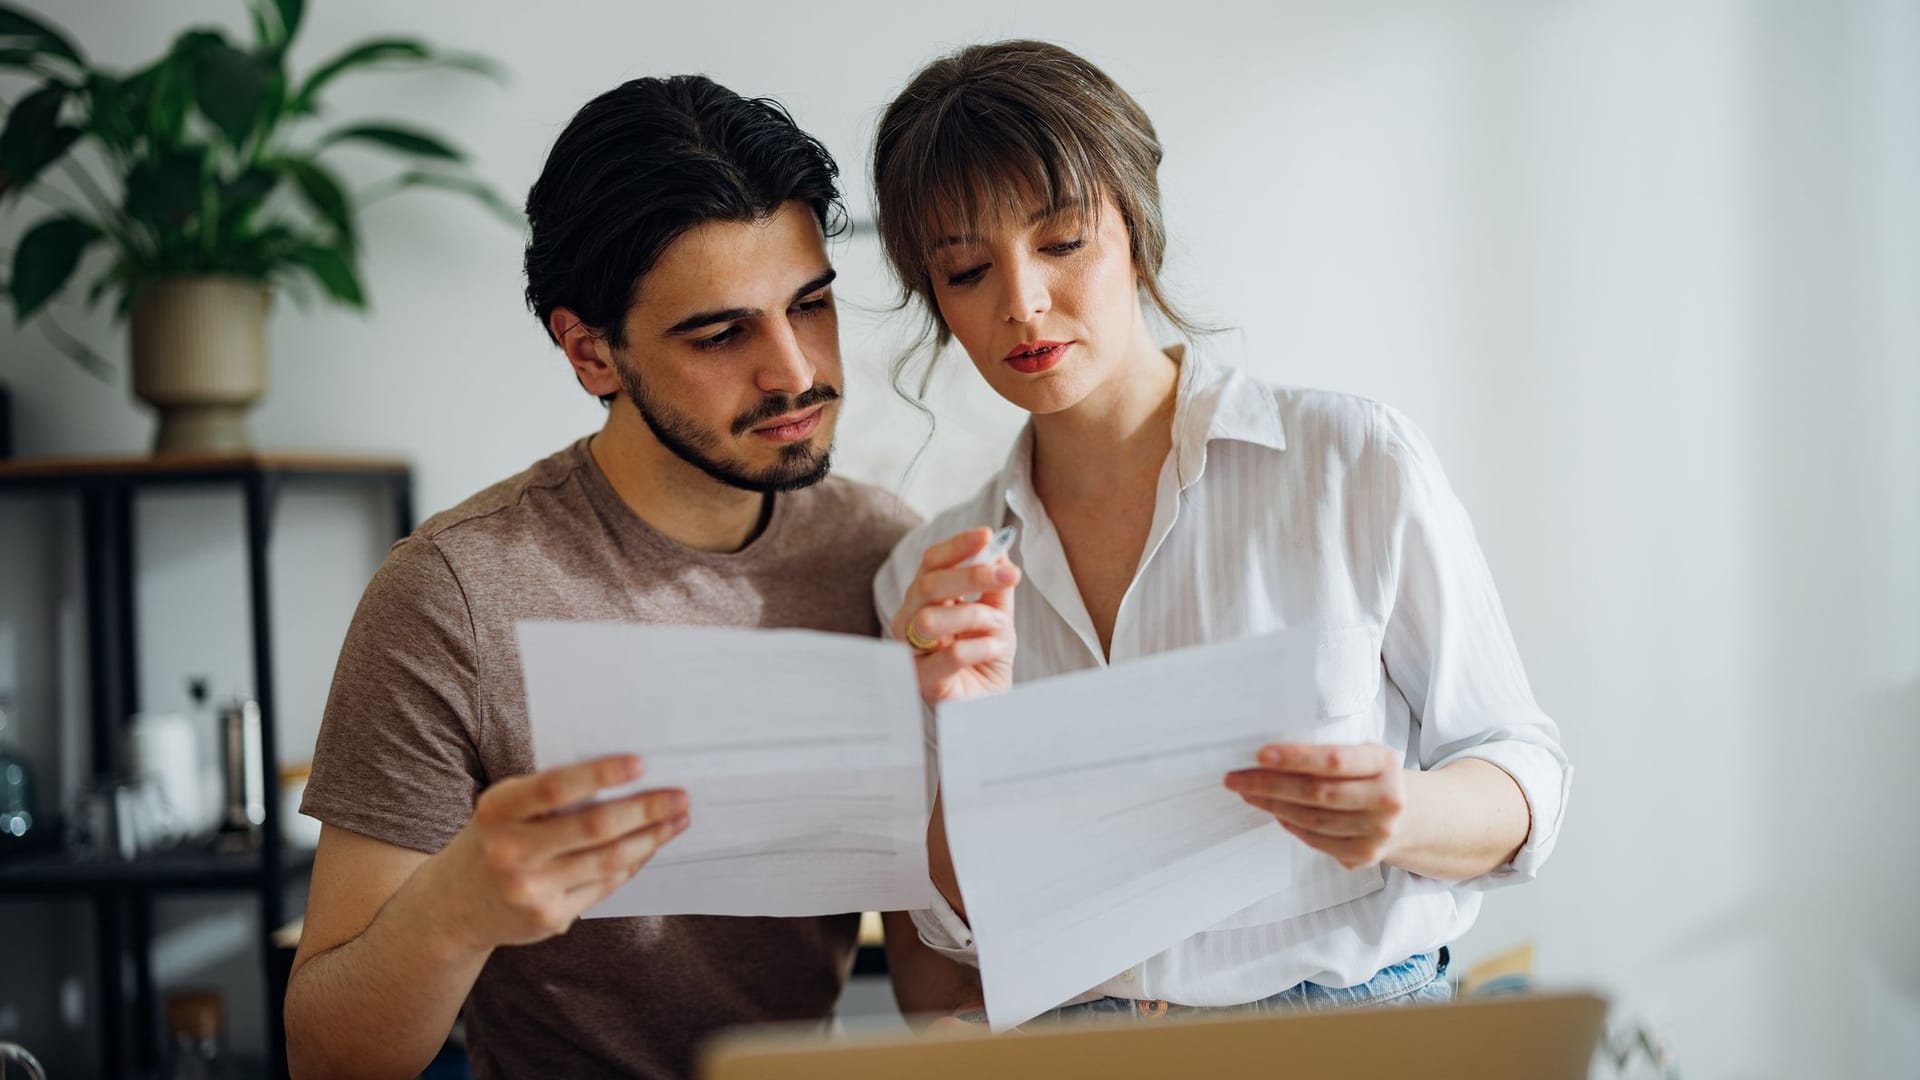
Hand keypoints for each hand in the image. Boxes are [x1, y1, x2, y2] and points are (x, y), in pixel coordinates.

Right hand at [422, 754, 687, 951]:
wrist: (452, 907)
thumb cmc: (492, 840)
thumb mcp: (504, 809)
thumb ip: (550, 795)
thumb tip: (629, 777)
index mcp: (497, 811)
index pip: (556, 787)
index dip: (601, 774)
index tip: (641, 763)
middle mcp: (510, 852)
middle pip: (594, 827)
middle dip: (646, 809)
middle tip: (680, 796)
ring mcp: (530, 890)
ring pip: (608, 859)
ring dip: (651, 837)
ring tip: (677, 819)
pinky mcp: (549, 918)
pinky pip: (604, 884)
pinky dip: (633, 861)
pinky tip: (651, 845)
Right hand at [890, 528, 1019, 703]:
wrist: (989, 705)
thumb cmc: (986, 659)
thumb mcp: (998, 616)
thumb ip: (996, 586)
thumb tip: (998, 549)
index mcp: (926, 599)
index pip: (931, 563)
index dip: (956, 546)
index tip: (987, 535)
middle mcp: (910, 620)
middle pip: (928, 584)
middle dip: (972, 575)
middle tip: (1010, 575)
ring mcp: (912, 652)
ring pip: (931, 619)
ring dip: (976, 617)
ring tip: (1001, 628)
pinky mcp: (923, 682)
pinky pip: (950, 655)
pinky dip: (981, 646)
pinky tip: (995, 650)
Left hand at [1225, 743, 1406, 869]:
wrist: (1416, 816)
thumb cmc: (1376, 777)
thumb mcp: (1365, 755)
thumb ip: (1330, 755)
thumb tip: (1270, 758)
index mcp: (1384, 764)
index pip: (1334, 761)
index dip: (1296, 758)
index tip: (1260, 755)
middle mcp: (1386, 800)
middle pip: (1317, 793)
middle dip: (1270, 785)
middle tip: (1236, 778)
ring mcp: (1378, 833)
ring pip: (1312, 820)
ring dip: (1273, 806)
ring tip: (1248, 793)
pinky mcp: (1364, 855)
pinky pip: (1317, 841)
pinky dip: (1291, 826)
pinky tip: (1275, 812)